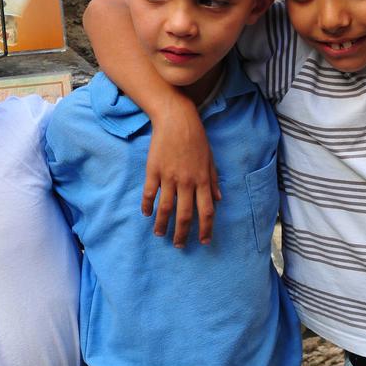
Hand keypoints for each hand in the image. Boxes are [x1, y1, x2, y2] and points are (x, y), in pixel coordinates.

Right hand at [145, 98, 220, 247]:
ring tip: (160, 234)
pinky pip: (149, 193)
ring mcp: (169, 177)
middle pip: (185, 215)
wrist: (176, 120)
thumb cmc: (196, 138)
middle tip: (179, 245)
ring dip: (162, 225)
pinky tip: (147, 214)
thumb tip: (218, 199)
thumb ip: (214, 180)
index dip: (205, 229)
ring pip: (165, 208)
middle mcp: (186, 182)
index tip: (203, 241)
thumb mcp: (211, 159)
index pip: (206, 211)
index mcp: (202, 180)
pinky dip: (147, 206)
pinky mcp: (153, 171)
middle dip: (182, 234)